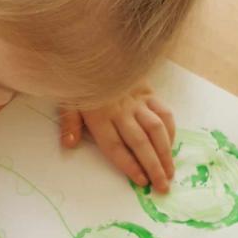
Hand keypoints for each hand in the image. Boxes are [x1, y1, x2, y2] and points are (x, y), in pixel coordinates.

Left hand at [59, 85, 175, 192]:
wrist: (93, 51)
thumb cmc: (79, 80)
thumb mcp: (66, 101)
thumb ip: (69, 123)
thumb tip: (68, 145)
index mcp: (99, 116)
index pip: (116, 146)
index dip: (129, 165)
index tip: (141, 182)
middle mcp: (120, 110)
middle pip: (140, 142)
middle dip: (153, 166)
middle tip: (163, 187)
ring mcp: (136, 101)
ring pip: (156, 129)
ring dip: (165, 152)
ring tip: (171, 172)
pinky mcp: (147, 91)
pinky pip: (163, 112)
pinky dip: (170, 129)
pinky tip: (171, 146)